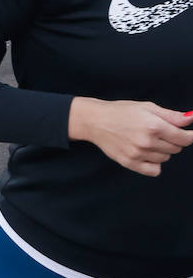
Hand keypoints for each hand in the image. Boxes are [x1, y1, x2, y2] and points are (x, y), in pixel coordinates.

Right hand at [69, 97, 192, 176]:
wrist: (94, 120)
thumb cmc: (120, 111)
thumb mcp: (146, 107)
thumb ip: (171, 115)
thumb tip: (191, 119)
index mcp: (153, 125)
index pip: (184, 138)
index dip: (189, 135)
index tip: (188, 134)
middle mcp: (147, 141)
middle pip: (176, 148)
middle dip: (172, 140)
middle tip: (158, 132)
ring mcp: (138, 154)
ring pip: (166, 158)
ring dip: (161, 150)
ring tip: (146, 140)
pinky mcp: (130, 163)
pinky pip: (155, 170)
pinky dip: (154, 163)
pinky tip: (146, 153)